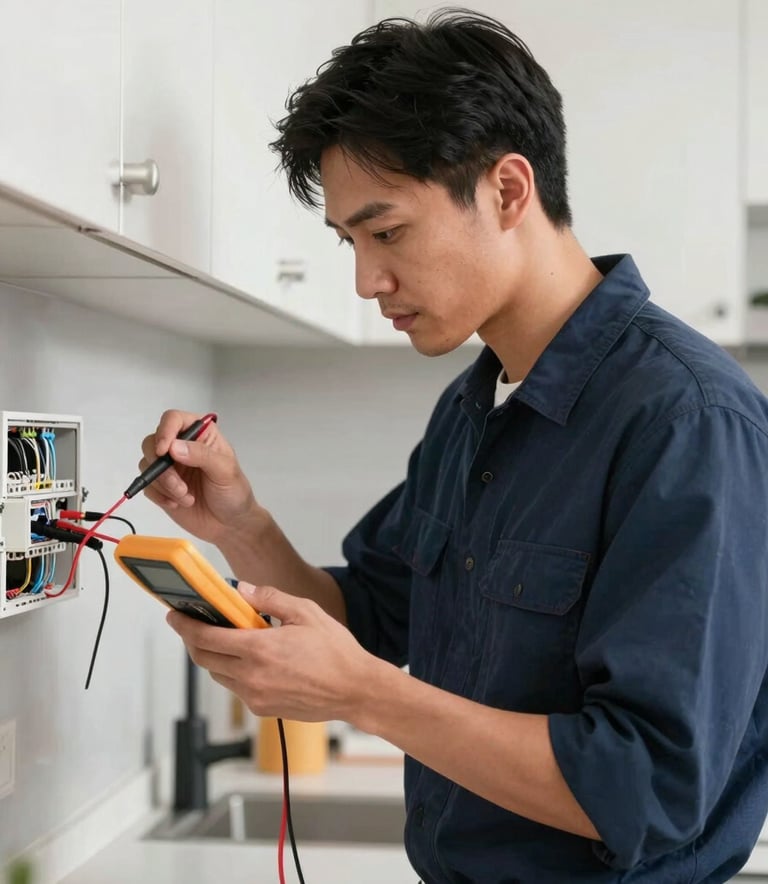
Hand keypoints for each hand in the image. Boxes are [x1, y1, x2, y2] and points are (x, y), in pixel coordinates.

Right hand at [139, 410, 259, 543]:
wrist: (230, 525)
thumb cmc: (234, 493)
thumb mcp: (225, 471)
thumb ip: (202, 455)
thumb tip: (174, 447)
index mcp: (200, 434)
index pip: (173, 420)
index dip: (164, 431)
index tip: (164, 451)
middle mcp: (182, 446)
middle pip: (152, 442)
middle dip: (161, 466)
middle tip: (179, 486)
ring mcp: (170, 467)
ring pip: (148, 465)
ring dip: (164, 484)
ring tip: (186, 498)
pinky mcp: (161, 487)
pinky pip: (147, 486)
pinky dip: (160, 496)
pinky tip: (178, 504)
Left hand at [166, 583, 377, 722]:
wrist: (354, 690)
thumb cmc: (335, 651)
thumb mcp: (305, 612)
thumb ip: (270, 598)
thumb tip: (242, 590)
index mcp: (259, 649)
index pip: (206, 637)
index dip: (185, 626)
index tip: (174, 616)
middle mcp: (252, 676)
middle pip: (203, 659)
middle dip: (191, 641)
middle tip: (190, 625)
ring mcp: (255, 696)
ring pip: (218, 674)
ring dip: (212, 656)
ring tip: (221, 638)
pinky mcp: (262, 708)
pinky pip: (236, 687)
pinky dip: (231, 671)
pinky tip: (246, 658)